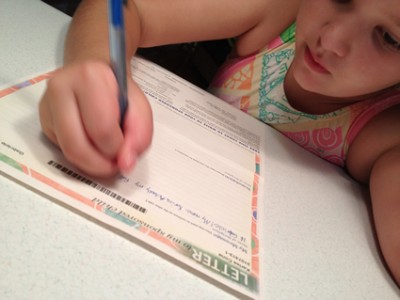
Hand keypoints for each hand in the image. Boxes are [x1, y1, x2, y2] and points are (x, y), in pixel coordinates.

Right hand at [39, 60, 152, 176]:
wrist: (94, 75)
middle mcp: (61, 88)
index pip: (102, 128)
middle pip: (77, 146)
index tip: (126, 148)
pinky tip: (94, 147)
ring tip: (107, 160)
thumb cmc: (118, 90)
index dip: (117, 148)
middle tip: (115, 164)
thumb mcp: (140, 107)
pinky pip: (62, 151)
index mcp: (89, 77)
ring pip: (67, 152)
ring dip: (91, 164)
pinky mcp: (44, 122)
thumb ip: (140, 135)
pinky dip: (82, 157)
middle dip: (101, 163)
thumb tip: (125, 163)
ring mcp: (47, 105)